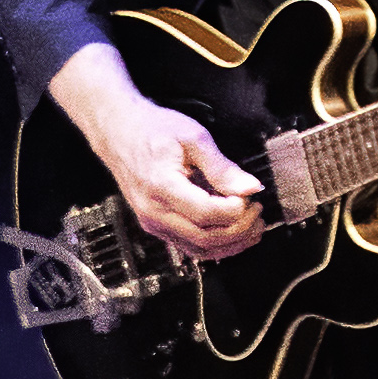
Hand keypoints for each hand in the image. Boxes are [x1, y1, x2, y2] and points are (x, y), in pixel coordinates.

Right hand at [101, 105, 267, 259]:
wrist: (119, 133)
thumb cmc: (151, 130)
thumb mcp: (192, 137)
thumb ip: (222, 166)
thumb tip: (250, 187)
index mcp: (161, 186)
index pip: (205, 213)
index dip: (234, 210)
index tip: (250, 198)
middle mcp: (154, 211)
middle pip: (204, 237)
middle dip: (239, 230)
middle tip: (258, 213)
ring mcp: (153, 222)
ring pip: (199, 248)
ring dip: (231, 243)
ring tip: (253, 226)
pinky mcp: (157, 226)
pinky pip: (191, 246)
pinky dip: (216, 244)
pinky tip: (234, 232)